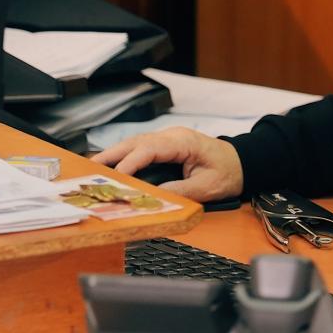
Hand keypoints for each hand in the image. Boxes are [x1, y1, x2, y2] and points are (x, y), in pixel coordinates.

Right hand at [90, 127, 243, 202]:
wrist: (241, 163)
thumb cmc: (228, 172)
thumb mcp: (207, 188)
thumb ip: (180, 192)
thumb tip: (154, 197)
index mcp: (183, 142)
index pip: (150, 149)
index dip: (130, 162)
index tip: (116, 176)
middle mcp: (172, 136)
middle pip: (136, 141)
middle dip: (112, 154)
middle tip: (91, 167)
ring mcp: (168, 139)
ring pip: (135, 143)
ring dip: (114, 155)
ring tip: (94, 168)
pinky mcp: (165, 146)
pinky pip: (140, 148)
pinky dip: (124, 156)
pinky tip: (111, 166)